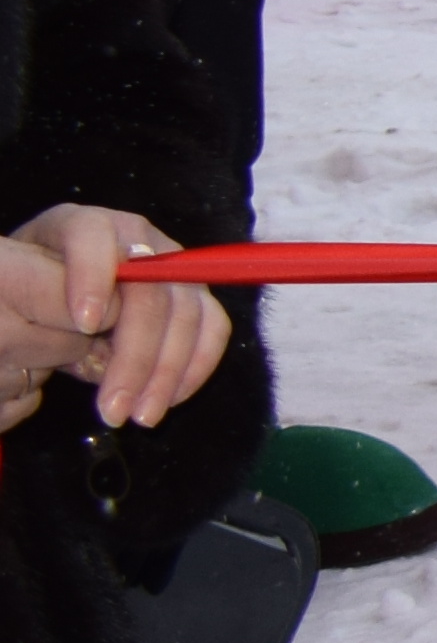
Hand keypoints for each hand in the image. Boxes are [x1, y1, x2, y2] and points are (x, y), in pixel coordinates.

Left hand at [0, 202, 230, 429]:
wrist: (44, 311)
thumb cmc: (26, 300)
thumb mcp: (17, 293)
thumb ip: (43, 297)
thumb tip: (92, 324)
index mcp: (81, 228)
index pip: (92, 236)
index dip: (93, 277)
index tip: (85, 325)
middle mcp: (134, 239)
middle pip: (151, 288)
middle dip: (136, 354)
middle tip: (114, 406)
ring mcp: (171, 267)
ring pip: (187, 313)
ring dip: (167, 371)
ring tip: (139, 415)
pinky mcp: (193, 297)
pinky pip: (212, 329)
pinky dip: (194, 368)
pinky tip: (168, 399)